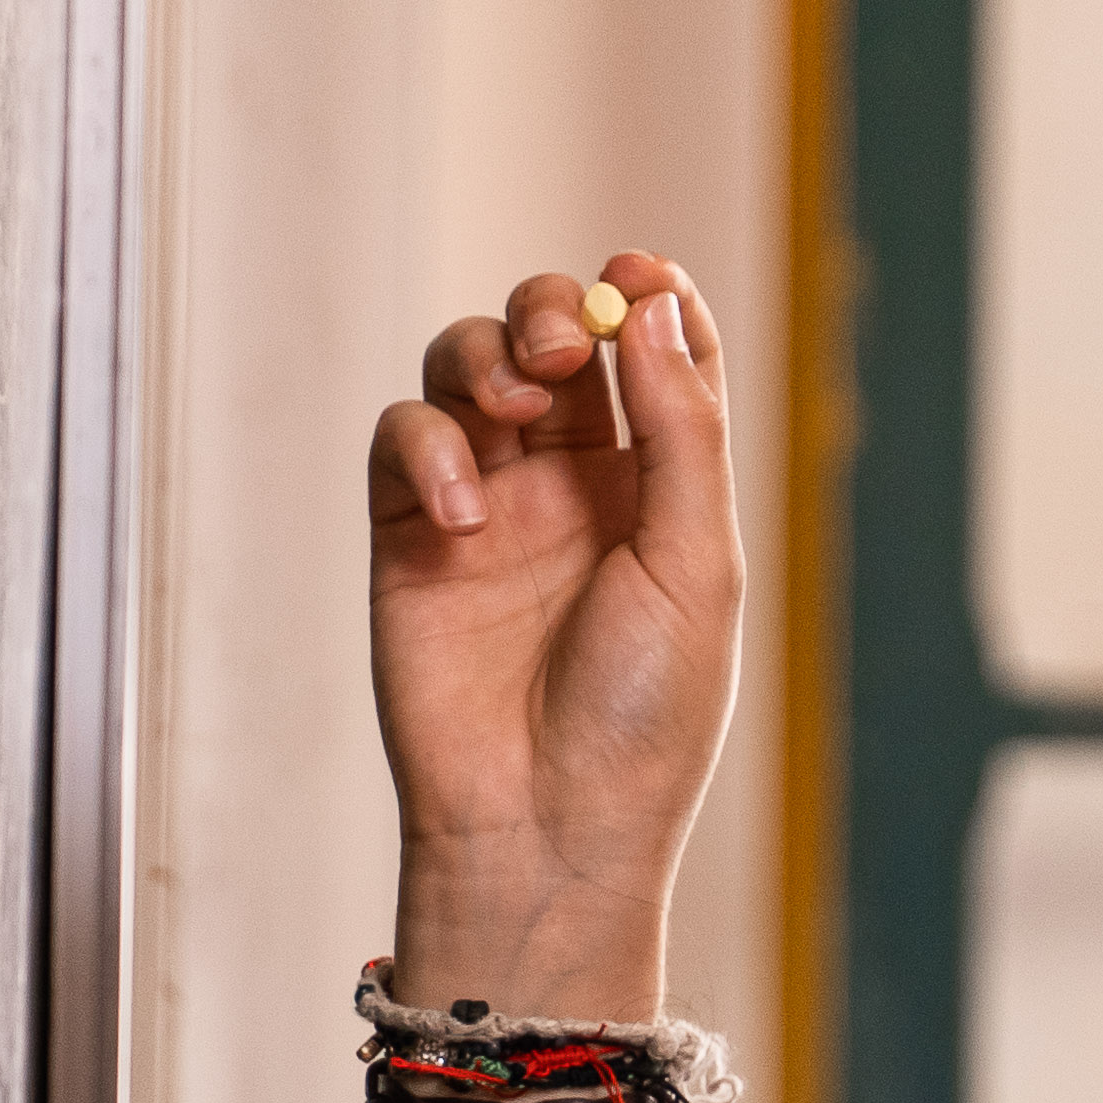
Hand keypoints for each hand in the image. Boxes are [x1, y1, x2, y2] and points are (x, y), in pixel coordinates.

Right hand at [366, 255, 739, 1011]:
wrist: (545, 830)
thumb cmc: (642, 720)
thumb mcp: (697, 567)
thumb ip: (682, 431)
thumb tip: (656, 307)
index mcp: (658, 488)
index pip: (655, 355)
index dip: (647, 297)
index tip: (637, 272)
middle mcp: (573, 485)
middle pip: (554, 337)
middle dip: (554, 310)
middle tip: (566, 344)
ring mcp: (488, 505)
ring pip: (468, 367)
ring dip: (489, 351)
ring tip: (519, 396)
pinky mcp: (408, 537)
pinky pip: (405, 441)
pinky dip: (428, 444)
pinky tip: (464, 506)